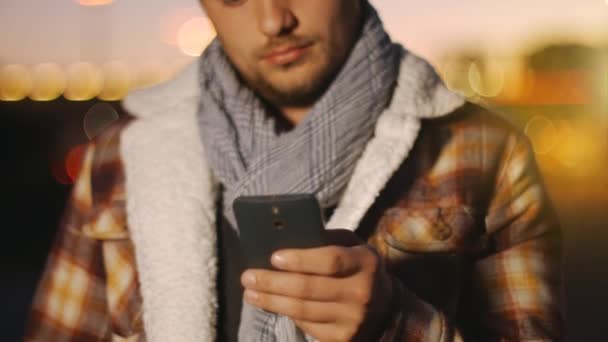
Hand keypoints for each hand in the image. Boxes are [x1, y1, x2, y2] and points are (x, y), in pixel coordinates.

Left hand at [241, 230, 393, 341]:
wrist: (387, 310)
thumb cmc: (358, 269)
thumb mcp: (352, 247)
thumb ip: (326, 240)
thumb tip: (286, 238)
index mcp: (365, 262)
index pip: (329, 261)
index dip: (300, 260)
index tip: (273, 258)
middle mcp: (361, 292)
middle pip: (309, 288)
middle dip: (273, 282)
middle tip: (248, 276)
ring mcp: (353, 319)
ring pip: (302, 311)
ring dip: (271, 301)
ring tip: (250, 293)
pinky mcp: (343, 339)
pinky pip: (307, 326)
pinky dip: (286, 315)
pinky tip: (271, 305)